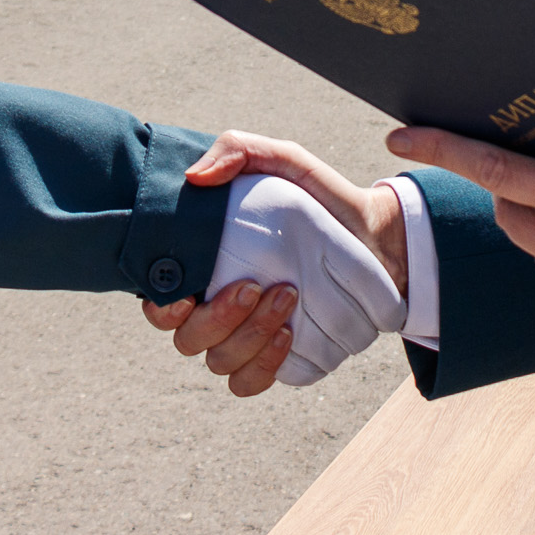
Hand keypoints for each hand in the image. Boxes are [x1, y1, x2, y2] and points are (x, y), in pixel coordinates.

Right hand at [141, 134, 409, 396]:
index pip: (160, 303)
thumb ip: (240, 151)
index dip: (164, 307)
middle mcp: (216, 309)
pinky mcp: (276, 359)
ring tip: (289, 299)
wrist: (375, 238)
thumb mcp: (284, 162)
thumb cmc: (320, 198)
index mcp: (204, 268)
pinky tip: (288, 336)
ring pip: (220, 363)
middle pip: (189, 340)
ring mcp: (245, 338)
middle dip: (220, 319)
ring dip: (248, 338)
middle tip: (260, 286)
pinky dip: (264, 368)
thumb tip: (195, 176)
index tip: (192, 291)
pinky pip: (250, 383)